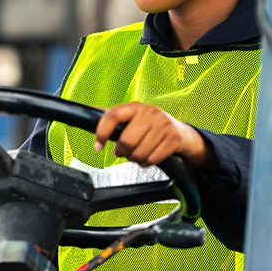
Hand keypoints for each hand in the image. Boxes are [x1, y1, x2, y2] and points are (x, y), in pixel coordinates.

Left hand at [94, 102, 213, 167]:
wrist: (182, 133)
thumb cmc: (151, 126)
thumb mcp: (133, 117)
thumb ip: (114, 117)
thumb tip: (89, 112)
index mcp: (134, 107)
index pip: (112, 116)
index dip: (102, 132)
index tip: (98, 146)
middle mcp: (149, 112)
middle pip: (126, 141)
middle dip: (122, 152)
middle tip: (124, 152)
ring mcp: (163, 124)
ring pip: (139, 153)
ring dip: (135, 159)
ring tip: (138, 154)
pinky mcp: (174, 138)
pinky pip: (152, 159)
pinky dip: (146, 163)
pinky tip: (148, 157)